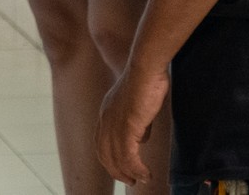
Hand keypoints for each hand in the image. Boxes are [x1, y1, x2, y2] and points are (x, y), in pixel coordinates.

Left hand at [98, 62, 169, 184]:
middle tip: (130, 180)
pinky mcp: (126, 127)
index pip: (102, 142)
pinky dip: (136, 169)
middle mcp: (105, 119)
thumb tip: (142, 138)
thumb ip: (137, 121)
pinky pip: (128, 156)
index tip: (122, 168)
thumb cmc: (146, 79)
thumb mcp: (138, 104)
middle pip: (104, 154)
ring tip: (140, 180)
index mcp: (106, 112)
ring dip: (128, 173)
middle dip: (116, 170)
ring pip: (116, 158)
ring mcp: (114, 124)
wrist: (145, 67)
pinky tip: (145, 174)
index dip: (110, 158)